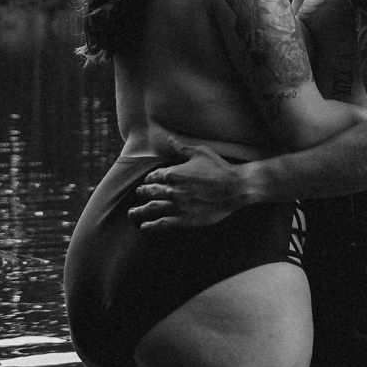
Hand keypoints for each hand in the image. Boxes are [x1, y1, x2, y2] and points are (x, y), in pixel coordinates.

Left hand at [127, 138, 243, 231]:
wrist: (235, 188)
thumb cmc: (219, 168)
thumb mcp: (200, 153)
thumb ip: (182, 147)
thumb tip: (170, 139)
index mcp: (174, 173)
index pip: (154, 177)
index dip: (150, 179)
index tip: (148, 181)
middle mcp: (172, 190)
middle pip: (150, 192)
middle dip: (142, 193)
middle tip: (137, 194)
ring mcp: (177, 206)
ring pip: (152, 208)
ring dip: (140, 211)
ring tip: (132, 214)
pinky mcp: (184, 219)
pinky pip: (163, 223)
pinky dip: (151, 225)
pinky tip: (145, 227)